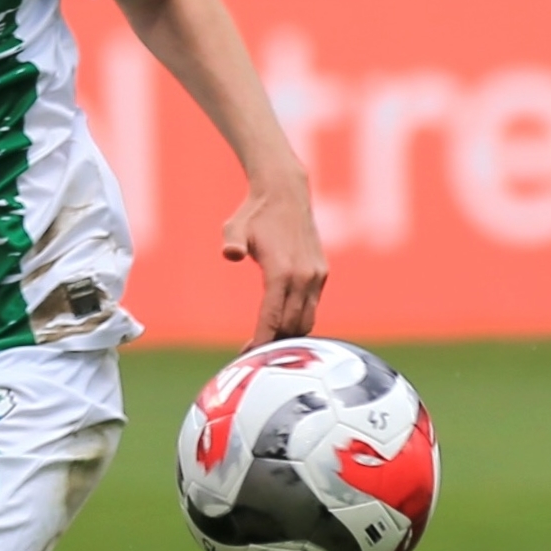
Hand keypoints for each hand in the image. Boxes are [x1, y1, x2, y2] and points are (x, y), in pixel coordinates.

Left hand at [224, 170, 325, 340]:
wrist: (286, 193)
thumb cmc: (255, 213)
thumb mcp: (234, 226)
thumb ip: (231, 242)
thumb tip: (229, 254)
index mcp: (282, 272)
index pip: (272, 319)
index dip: (261, 341)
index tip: (248, 356)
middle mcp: (304, 277)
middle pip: (292, 327)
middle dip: (274, 343)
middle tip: (253, 354)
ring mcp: (316, 276)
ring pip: (306, 321)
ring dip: (289, 334)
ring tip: (267, 341)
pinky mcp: (321, 273)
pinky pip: (312, 307)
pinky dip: (298, 319)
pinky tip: (280, 320)